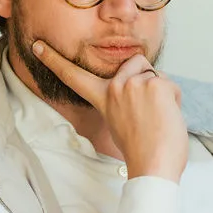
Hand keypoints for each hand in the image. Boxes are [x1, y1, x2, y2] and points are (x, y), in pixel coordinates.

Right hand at [31, 41, 188, 182]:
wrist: (154, 166)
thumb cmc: (142, 151)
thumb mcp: (120, 122)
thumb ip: (122, 100)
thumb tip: (138, 92)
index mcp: (102, 98)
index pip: (74, 76)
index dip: (54, 60)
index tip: (38, 46)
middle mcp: (115, 87)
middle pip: (136, 62)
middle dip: (147, 79)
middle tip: (147, 112)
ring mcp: (134, 83)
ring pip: (156, 74)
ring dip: (162, 92)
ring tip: (157, 117)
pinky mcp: (154, 84)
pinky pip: (170, 85)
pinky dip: (174, 100)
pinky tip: (166, 117)